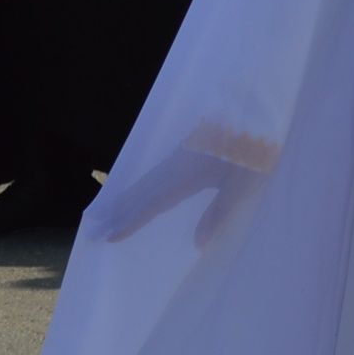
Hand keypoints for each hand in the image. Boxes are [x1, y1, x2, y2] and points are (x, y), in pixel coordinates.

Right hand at [91, 141, 264, 247]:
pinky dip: (141, 184)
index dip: (132, 220)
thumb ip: (221, 211)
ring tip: (103, 212)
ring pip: (147, 179)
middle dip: (117, 210)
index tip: (110, 237)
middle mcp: (179, 162)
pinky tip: (138, 189)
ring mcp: (183, 153)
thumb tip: (198, 245)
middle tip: (91, 229)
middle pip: (143, 190)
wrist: (262, 110)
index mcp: (190, 173)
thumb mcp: (246, 182)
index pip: (155, 202)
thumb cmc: (259, 147)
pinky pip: (157, 170)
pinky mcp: (190, 148)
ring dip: (125, 196)